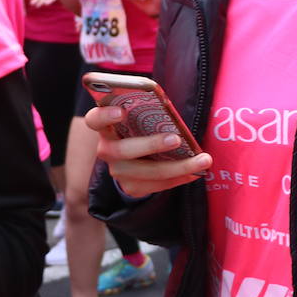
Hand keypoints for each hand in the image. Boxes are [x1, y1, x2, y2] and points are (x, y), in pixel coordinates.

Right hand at [84, 103, 210, 198]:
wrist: (134, 159)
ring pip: (145, 172)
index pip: (95, 119)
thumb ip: (147, 111)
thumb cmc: (140, 127)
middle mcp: (107, 150)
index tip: (121, 111)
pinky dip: (179, 178)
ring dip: (177, 166)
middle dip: (150, 145)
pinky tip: (197, 172)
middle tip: (175, 138)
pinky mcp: (131, 187)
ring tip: (202, 160)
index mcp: (106, 126)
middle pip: (122, 150)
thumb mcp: (139, 117)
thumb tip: (169, 110)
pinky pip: (157, 185)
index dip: (104, 116)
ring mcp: (118, 171)